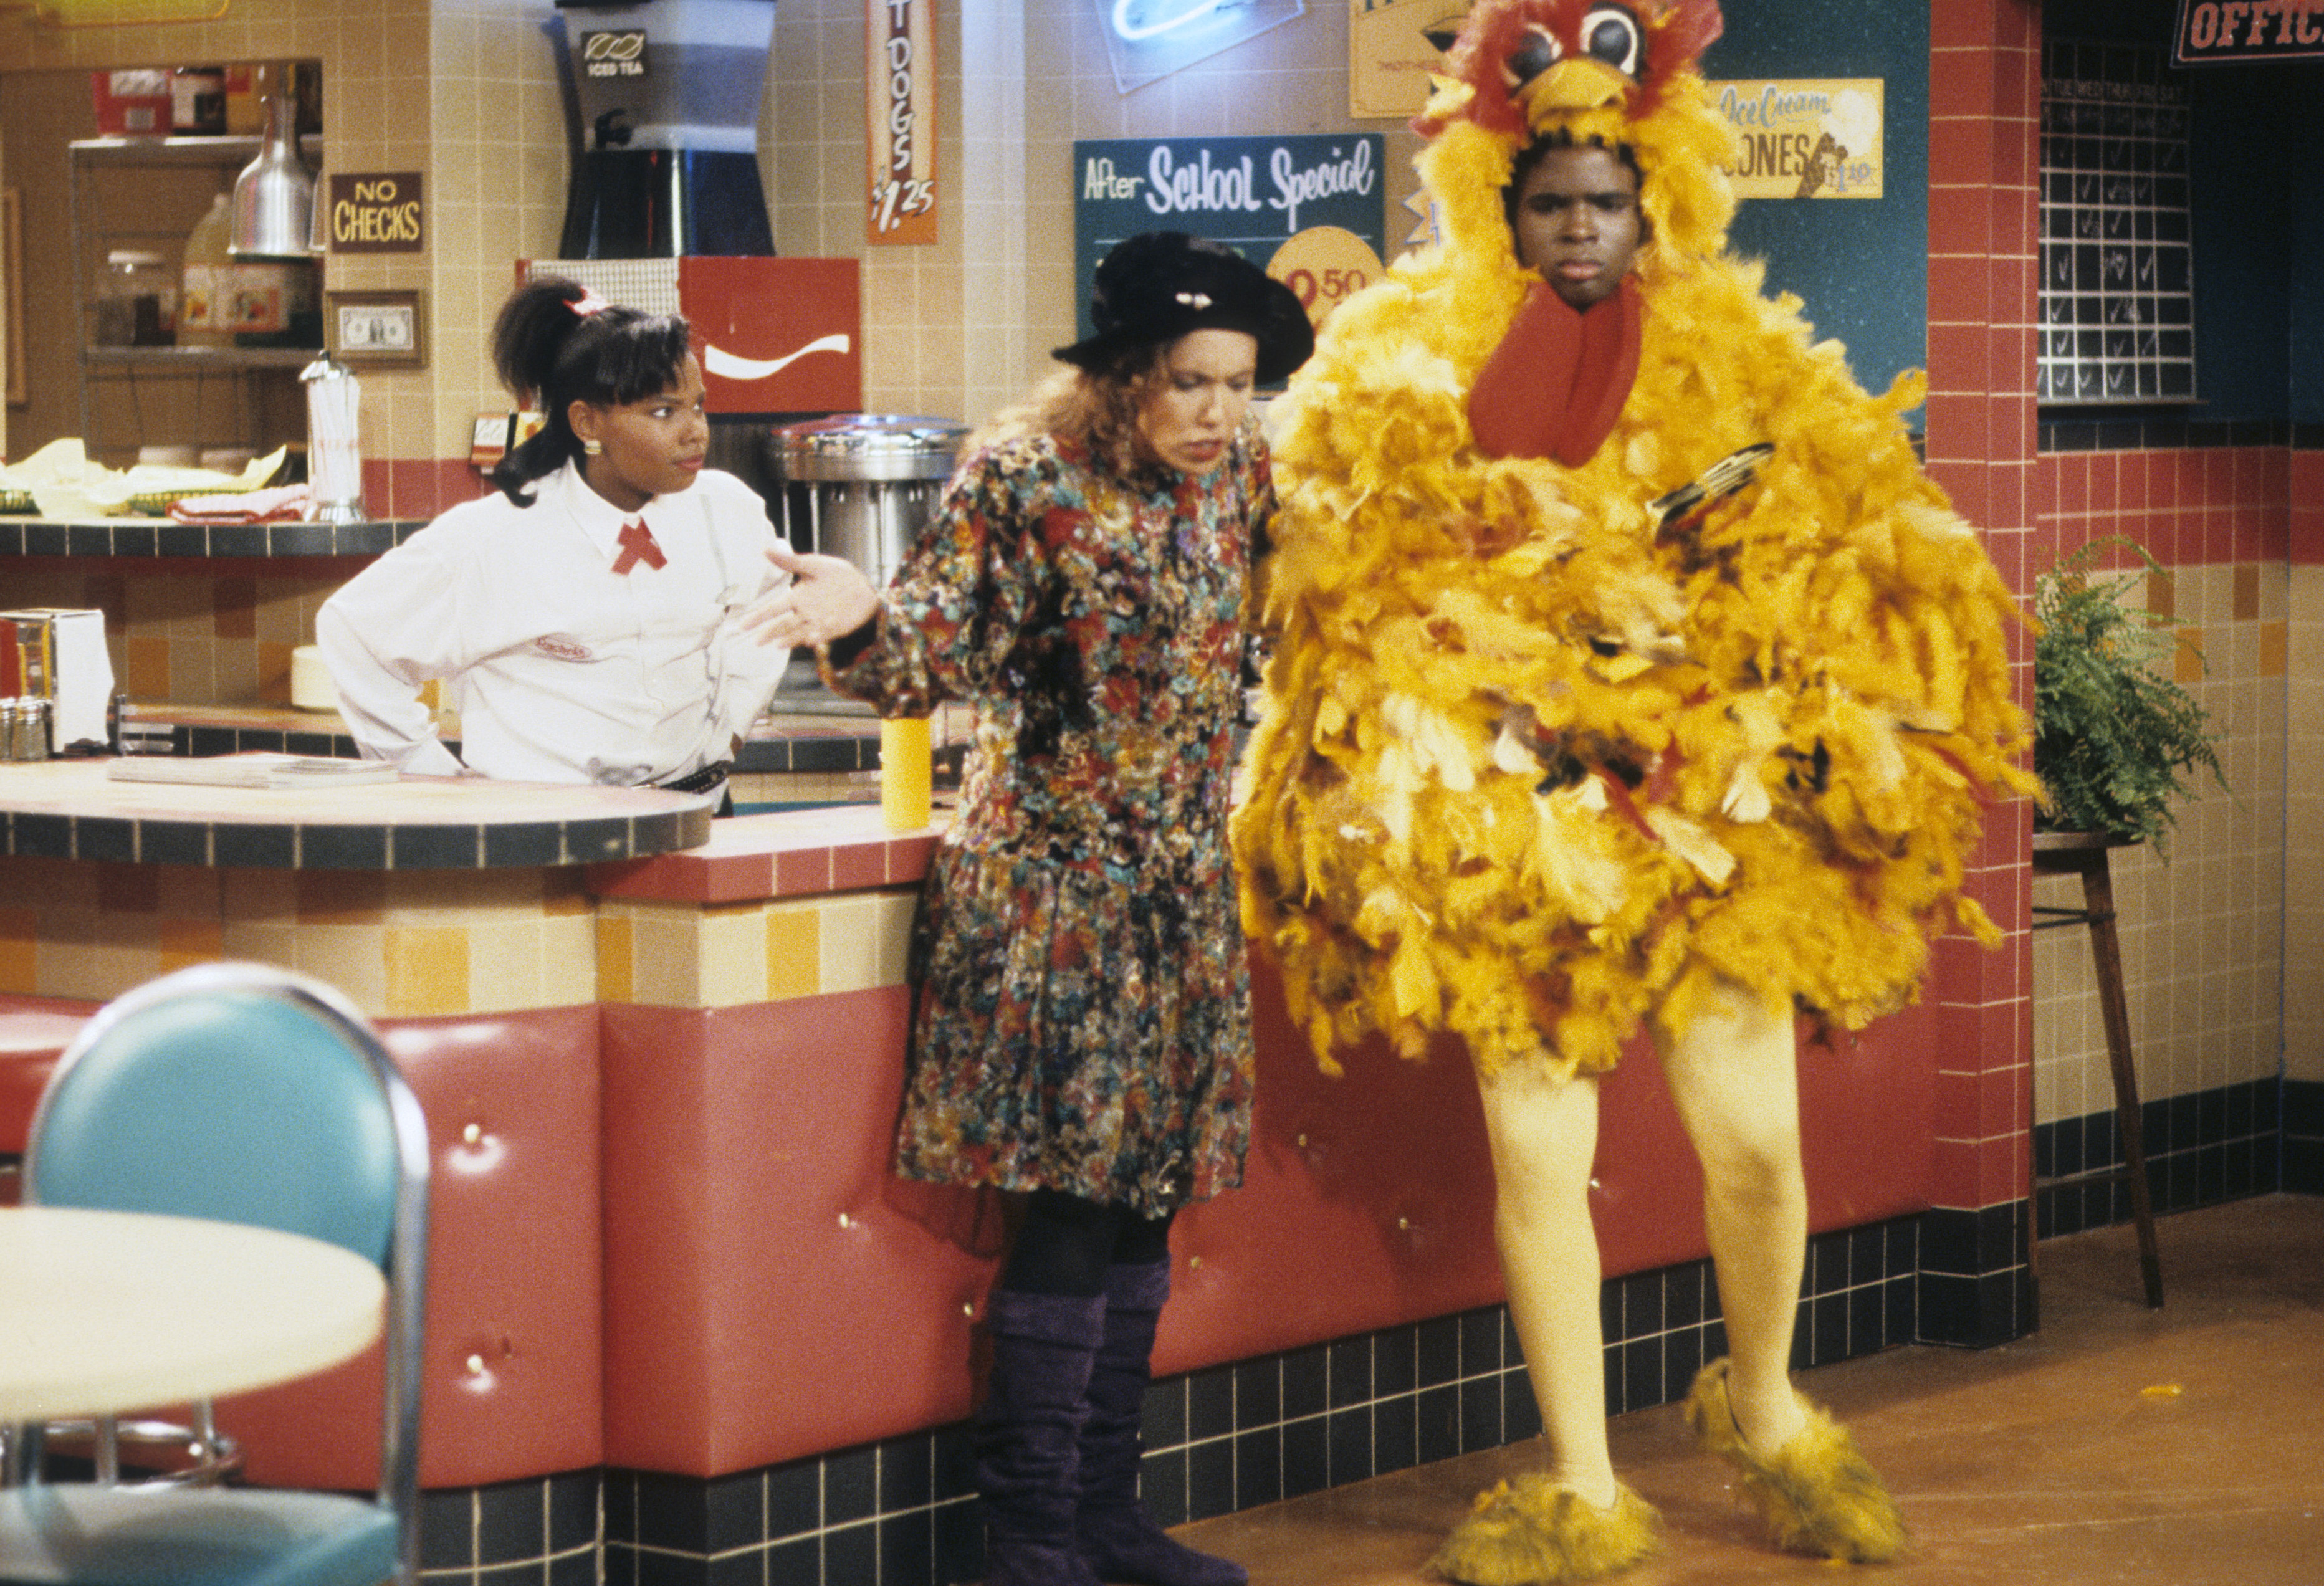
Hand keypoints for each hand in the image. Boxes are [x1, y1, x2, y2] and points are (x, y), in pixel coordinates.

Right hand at [743, 543, 881, 647]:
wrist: (863, 588)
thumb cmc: (837, 575)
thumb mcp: (815, 565)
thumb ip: (791, 561)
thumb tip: (765, 549)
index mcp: (797, 597)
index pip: (774, 608)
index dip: (759, 616)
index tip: (742, 624)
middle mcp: (804, 612)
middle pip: (782, 625)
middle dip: (769, 632)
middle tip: (756, 641)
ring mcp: (818, 622)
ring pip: (798, 633)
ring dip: (789, 639)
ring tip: (777, 645)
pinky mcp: (833, 629)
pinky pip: (822, 635)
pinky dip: (816, 637)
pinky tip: (810, 639)